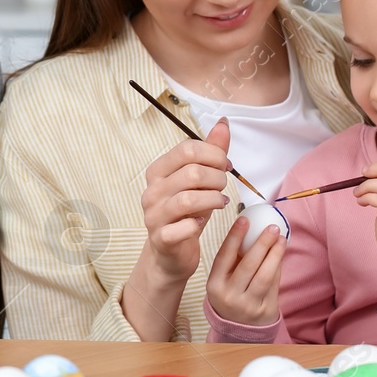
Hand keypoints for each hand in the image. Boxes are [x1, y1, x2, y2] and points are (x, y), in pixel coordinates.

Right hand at [138, 118, 232, 283]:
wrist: (170, 252)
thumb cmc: (185, 213)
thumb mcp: (199, 181)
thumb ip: (210, 153)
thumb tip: (223, 124)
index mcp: (158, 171)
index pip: (187, 149)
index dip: (213, 154)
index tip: (225, 165)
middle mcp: (152, 191)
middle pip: (192, 173)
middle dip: (217, 178)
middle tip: (224, 186)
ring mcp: (154, 215)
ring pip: (189, 199)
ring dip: (213, 199)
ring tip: (221, 202)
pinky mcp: (161, 238)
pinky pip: (184, 227)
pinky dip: (198, 224)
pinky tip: (202, 222)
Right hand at [205, 215, 285, 325]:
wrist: (239, 328)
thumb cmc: (231, 295)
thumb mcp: (222, 280)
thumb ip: (232, 259)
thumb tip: (249, 228)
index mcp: (215, 285)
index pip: (224, 256)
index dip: (234, 236)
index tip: (245, 219)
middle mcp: (230, 296)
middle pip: (248, 265)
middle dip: (261, 243)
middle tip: (272, 227)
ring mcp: (248, 305)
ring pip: (264, 275)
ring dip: (275, 254)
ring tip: (281, 239)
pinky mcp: (265, 311)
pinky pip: (274, 285)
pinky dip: (278, 267)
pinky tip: (280, 255)